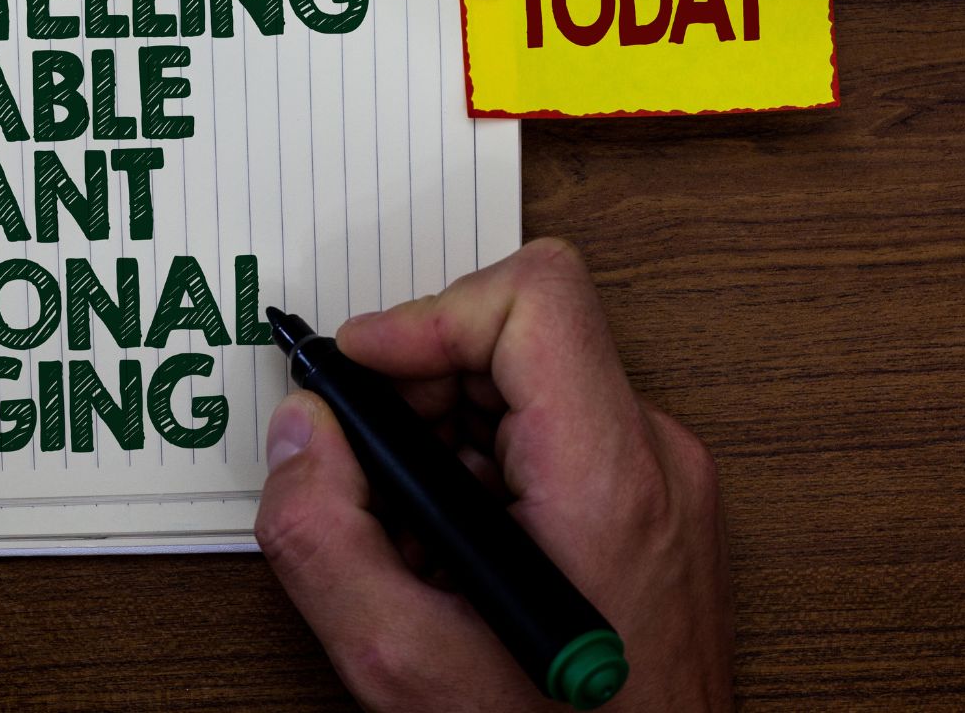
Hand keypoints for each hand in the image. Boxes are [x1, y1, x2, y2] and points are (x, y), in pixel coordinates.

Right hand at [255, 239, 732, 710]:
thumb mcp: (403, 665)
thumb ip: (325, 538)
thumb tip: (302, 436)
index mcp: (608, 481)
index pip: (535, 298)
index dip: (428, 314)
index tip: (362, 367)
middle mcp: (653, 462)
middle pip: (518, 333)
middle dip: (417, 385)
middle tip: (363, 469)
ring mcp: (661, 481)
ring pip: (526, 384)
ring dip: (441, 435)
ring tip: (410, 531)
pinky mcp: (652, 504)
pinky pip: (549, 437)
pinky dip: (478, 471)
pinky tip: (452, 551)